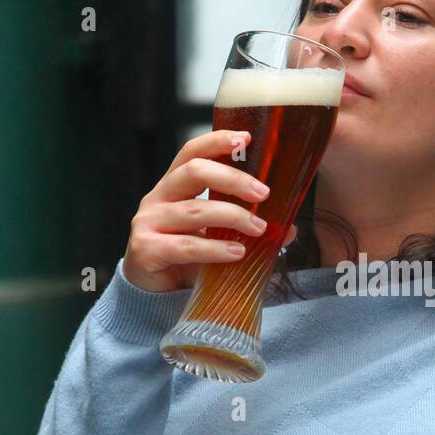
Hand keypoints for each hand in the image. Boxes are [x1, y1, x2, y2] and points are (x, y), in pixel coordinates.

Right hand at [122, 128, 296, 292]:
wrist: (154, 295)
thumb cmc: (186, 258)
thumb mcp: (216, 236)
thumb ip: (245, 227)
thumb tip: (289, 229)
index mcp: (172, 186)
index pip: (191, 152)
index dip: (216, 141)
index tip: (246, 138)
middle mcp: (157, 198)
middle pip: (195, 172)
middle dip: (233, 179)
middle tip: (263, 193)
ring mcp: (148, 223)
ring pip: (196, 210)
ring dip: (233, 217)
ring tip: (259, 228)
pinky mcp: (146, 249)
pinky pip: (187, 246)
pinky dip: (215, 248)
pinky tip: (237, 252)